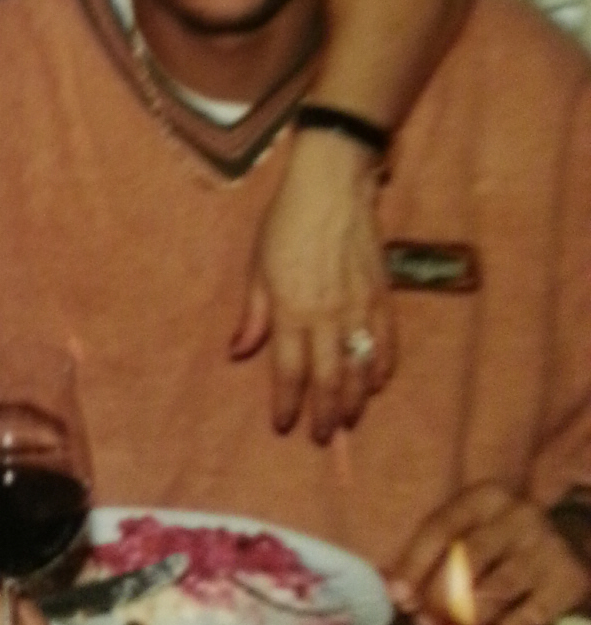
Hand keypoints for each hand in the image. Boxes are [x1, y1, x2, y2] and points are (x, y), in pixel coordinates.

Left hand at [232, 129, 393, 440]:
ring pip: (360, 369)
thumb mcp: (257, 266)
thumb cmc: (285, 222)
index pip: (289, 372)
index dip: (287, 403)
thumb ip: (253, 314)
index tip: (284, 425)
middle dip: (324, 415)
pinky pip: (386, 343)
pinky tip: (375, 383)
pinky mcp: (383, 297)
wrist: (332, 187)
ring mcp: (359, 309)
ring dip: (354, 400)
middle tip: (321, 437)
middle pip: (328, 380)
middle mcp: (327, 317)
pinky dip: (382, 368)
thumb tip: (238, 352)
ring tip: (347, 420)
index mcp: (291, 310)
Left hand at [388, 483, 590, 624]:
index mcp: (484, 498)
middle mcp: (517, 516)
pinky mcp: (569, 580)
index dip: (415, 565)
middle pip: (466, 560)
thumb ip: (437, 554)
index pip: (440, 529)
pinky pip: (528, 615)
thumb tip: (396, 593)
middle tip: (425, 622)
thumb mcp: (472, 530)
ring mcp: (546, 547)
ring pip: (495, 590)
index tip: (399, 598)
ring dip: (469, 616)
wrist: (573, 542)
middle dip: (439, 597)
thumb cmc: (505, 541)